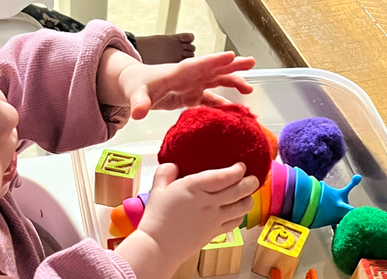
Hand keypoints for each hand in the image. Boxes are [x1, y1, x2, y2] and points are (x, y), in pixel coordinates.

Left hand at [118, 51, 255, 119]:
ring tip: (250, 90)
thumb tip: (138, 113)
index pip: (198, 64)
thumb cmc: (136, 85)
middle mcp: (189, 77)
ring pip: (217, 82)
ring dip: (233, 83)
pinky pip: (211, 99)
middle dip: (232, 66)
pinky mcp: (192, 96)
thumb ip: (139, 103)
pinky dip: (223, 104)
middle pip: (214, 68)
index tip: (230, 56)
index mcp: (178, 72)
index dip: (214, 61)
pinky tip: (234, 110)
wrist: (135, 86)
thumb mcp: (136, 95)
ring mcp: (192, 86)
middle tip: (251, 63)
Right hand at [137, 162, 258, 261]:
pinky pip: (235, 222)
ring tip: (246, 194)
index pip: (225, 176)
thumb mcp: (156, 190)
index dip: (238, 170)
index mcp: (194, 187)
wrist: (158, 247)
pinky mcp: (215, 232)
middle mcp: (209, 202)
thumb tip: (174, 165)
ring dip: (248, 198)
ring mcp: (214, 219)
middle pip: (240, 190)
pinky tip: (236, 211)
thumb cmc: (156, 218)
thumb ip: (165, 173)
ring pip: (243, 207)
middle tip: (252, 178)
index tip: (240, 166)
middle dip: (251, 182)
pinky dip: (240, 215)